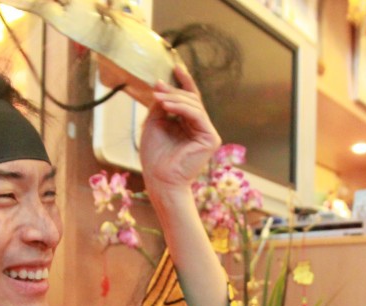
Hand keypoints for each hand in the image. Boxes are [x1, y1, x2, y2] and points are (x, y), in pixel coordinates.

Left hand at [138, 65, 220, 194]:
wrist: (159, 179)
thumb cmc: (155, 156)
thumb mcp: (154, 123)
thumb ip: (161, 105)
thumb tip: (161, 84)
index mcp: (188, 124)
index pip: (189, 99)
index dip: (184, 82)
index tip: (175, 67)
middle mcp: (200, 127)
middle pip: (191, 100)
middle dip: (174, 90)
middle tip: (157, 86)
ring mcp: (208, 133)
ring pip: (194, 106)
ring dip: (175, 98)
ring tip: (157, 97)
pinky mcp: (211, 139)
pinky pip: (197, 116)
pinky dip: (182, 108)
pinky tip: (167, 105)